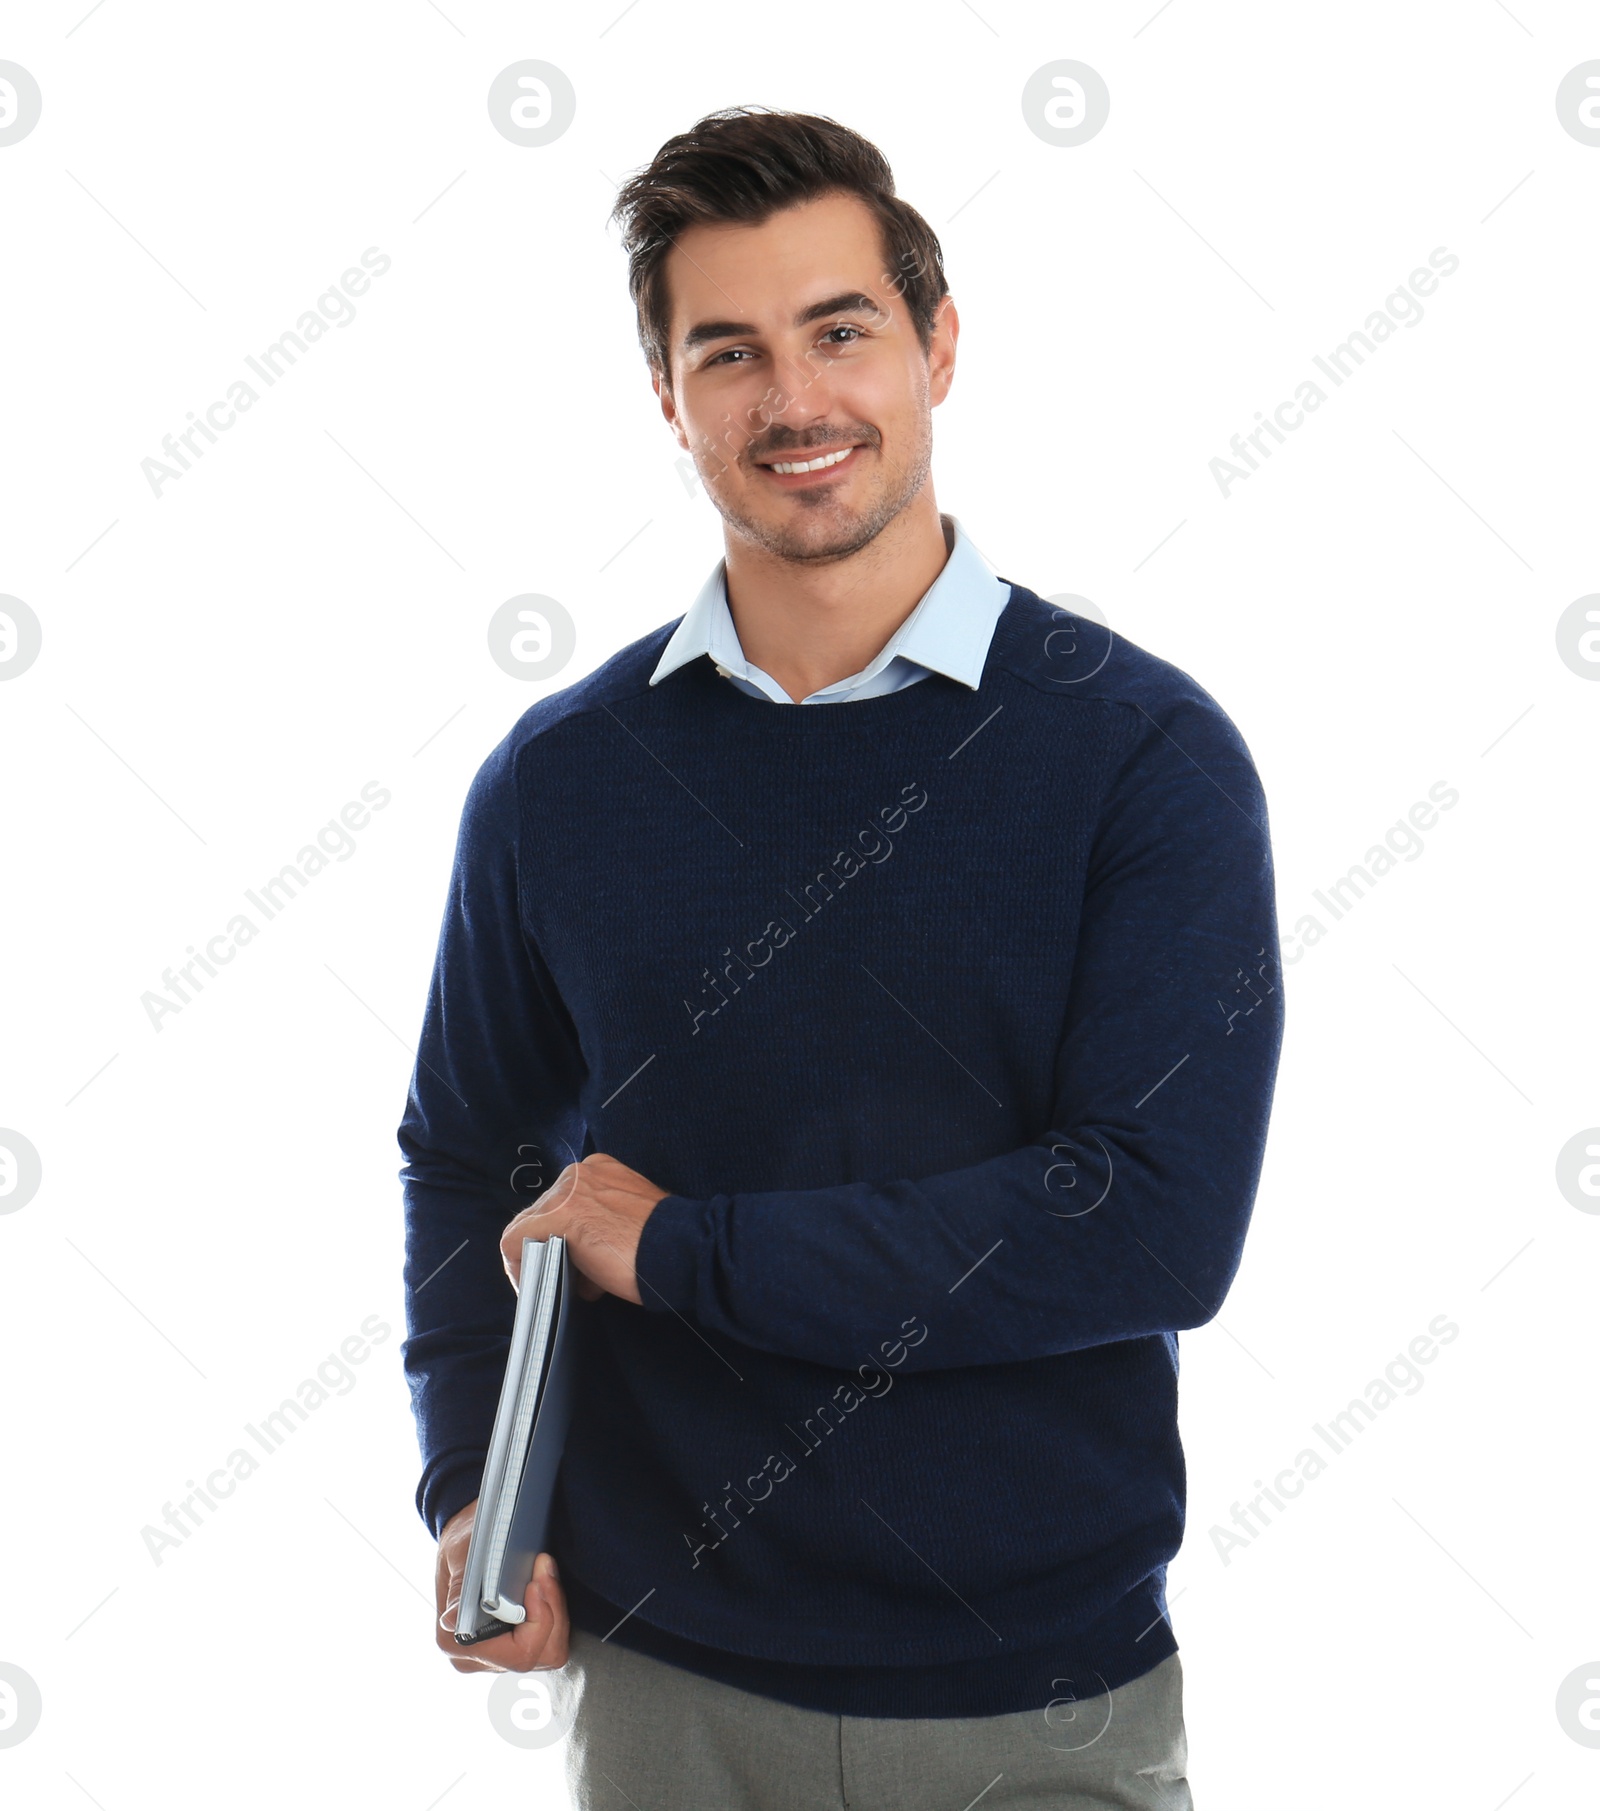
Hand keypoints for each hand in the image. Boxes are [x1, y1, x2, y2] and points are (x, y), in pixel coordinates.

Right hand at [434, 1497, 567, 1671]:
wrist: (464, 1540)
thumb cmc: (463, 1544)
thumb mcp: (461, 1557)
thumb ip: (462, 1589)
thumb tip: (454, 1622)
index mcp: (458, 1643)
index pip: (517, 1654)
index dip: (538, 1622)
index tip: (536, 1584)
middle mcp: (477, 1657)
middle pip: (539, 1654)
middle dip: (552, 1612)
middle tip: (545, 1570)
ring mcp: (497, 1655)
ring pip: (550, 1650)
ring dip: (555, 1609)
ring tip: (546, 1572)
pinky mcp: (513, 1644)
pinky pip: (549, 1640)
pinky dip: (554, 1612)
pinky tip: (547, 1583)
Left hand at [501, 1152, 667, 1305]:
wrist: (681, 1249)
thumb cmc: (663, 1244)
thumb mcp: (630, 1222)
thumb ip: (603, 1229)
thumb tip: (583, 1265)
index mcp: (599, 1170)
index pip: (563, 1202)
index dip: (560, 1237)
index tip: (568, 1262)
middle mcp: (579, 1174)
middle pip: (542, 1214)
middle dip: (549, 1249)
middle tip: (562, 1280)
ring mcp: (567, 1192)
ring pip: (528, 1226)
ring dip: (536, 1258)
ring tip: (552, 1286)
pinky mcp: (558, 1217)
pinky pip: (515, 1240)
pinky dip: (517, 1266)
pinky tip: (531, 1287)